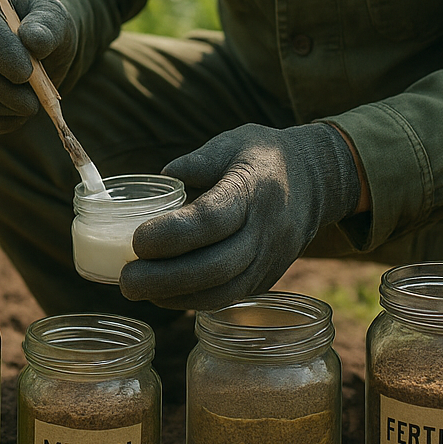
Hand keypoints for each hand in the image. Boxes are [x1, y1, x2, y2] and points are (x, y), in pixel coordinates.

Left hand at [120, 123, 361, 309]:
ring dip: (175, 297)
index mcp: (255, 190)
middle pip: (216, 266)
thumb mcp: (233, 142)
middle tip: (126, 280)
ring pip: (222, 291)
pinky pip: (228, 297)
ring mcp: (270, 259)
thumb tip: (161, 176)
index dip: (173, 235)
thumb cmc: (263, 156)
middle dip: (165, 278)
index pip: (212, 220)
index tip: (137, 241)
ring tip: (136, 290)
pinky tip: (162, 295)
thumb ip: (198, 160)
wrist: (316, 181)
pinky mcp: (267, 279)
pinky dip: (192, 301)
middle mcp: (266, 230)